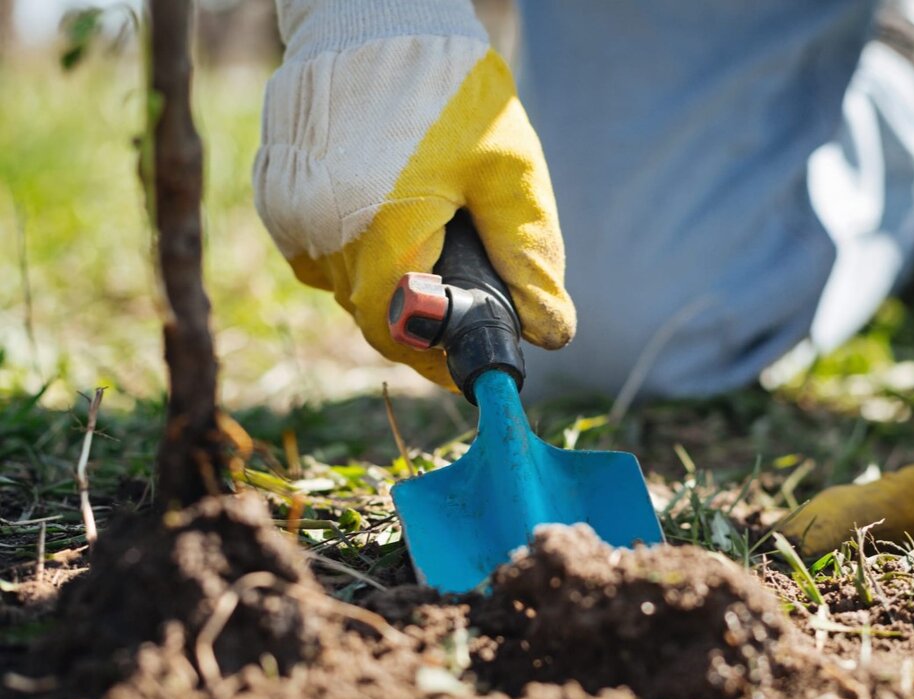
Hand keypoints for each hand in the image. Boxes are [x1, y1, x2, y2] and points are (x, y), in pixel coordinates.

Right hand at [253, 1, 574, 387]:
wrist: (373, 12)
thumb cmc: (450, 87)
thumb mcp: (508, 172)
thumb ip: (530, 257)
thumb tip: (550, 333)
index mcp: (379, 226)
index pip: (395, 329)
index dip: (430, 354)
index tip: (460, 359)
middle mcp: (319, 225)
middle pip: (367, 311)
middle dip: (414, 318)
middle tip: (457, 297)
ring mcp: (287, 208)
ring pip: (338, 283)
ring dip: (382, 282)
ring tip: (425, 238)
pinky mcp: (272, 190)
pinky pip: (313, 248)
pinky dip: (350, 251)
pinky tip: (383, 211)